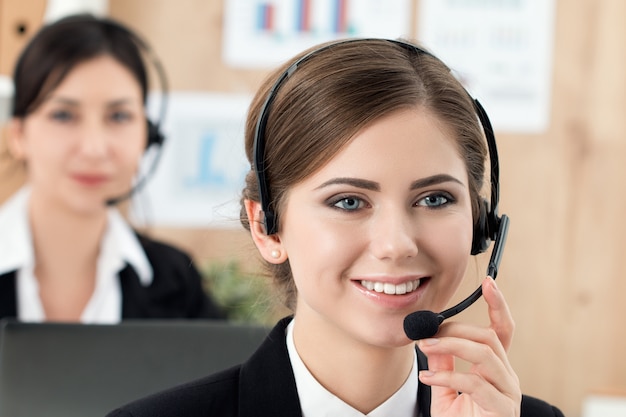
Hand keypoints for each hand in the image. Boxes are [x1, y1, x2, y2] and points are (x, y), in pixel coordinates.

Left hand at [417, 277, 520, 416]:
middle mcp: (507, 378)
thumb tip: (431, 336)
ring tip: (425, 346)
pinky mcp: (502, 410)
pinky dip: (448, 376)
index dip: (499, 306)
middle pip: (489, 338)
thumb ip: (443, 363)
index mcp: (495, 370)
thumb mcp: (444, 389)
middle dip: (456, 329)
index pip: (503, 331)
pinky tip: (428, 378)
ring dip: (452, 345)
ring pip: (485, 354)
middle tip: (427, 331)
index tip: (489, 283)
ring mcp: (508, 395)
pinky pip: (475, 384)